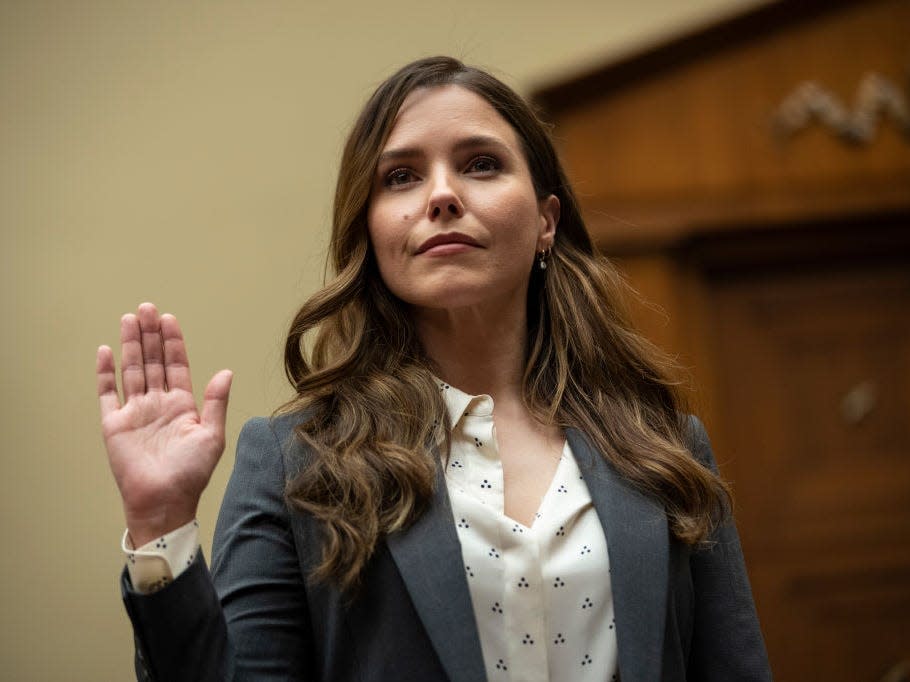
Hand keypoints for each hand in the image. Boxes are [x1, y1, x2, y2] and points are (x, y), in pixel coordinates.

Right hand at [97, 303, 232, 546]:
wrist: (163, 501)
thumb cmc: (190, 474)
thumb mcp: (211, 435)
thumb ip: (216, 402)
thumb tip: (226, 372)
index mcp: (182, 405)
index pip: (176, 365)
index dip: (173, 342)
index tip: (169, 319)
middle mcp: (158, 404)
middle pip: (153, 361)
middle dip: (150, 334)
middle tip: (146, 308)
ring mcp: (135, 412)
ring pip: (132, 370)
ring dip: (130, 345)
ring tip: (129, 319)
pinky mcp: (114, 424)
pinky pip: (108, 393)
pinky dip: (105, 373)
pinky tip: (106, 351)